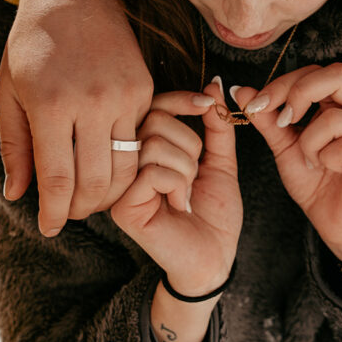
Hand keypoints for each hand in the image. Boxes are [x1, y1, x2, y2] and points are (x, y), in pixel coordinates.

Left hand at [0, 0, 152, 234]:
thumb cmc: (33, 43)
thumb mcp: (9, 92)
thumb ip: (14, 146)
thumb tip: (18, 195)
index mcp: (51, 105)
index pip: (58, 179)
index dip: (55, 213)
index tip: (50, 228)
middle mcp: (92, 103)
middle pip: (97, 183)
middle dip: (82, 208)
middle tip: (70, 213)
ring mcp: (124, 96)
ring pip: (126, 168)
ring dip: (108, 192)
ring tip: (90, 195)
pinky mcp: (144, 90)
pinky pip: (139, 140)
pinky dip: (125, 161)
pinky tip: (108, 163)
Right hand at [110, 81, 241, 295]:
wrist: (214, 256)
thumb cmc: (214, 212)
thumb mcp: (220, 161)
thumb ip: (216, 125)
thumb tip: (213, 84)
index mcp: (146, 147)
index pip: (155, 105)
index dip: (183, 100)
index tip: (209, 106)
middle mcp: (127, 162)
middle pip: (156, 120)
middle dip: (191, 143)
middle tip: (196, 173)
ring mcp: (121, 184)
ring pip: (155, 144)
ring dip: (187, 168)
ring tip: (188, 192)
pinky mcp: (122, 206)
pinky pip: (153, 172)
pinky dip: (178, 185)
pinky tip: (180, 205)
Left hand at [231, 63, 341, 264]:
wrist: (332, 222)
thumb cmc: (313, 181)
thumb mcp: (284, 146)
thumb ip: (267, 118)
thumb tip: (241, 90)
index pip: (318, 71)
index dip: (284, 83)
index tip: (258, 106)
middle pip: (338, 74)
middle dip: (300, 93)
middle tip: (283, 122)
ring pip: (336, 117)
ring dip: (309, 140)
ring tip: (310, 159)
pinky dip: (326, 158)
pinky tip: (329, 170)